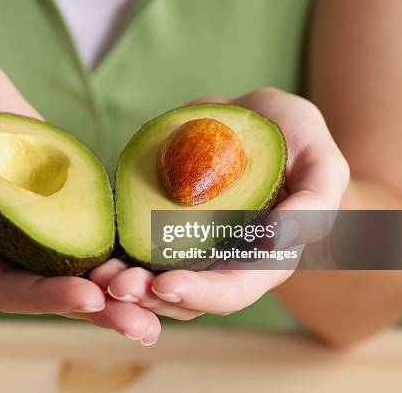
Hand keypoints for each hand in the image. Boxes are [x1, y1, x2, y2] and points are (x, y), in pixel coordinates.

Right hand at [0, 58, 159, 343]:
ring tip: (166, 293)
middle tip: (144, 320)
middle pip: (53, 283)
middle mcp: (3, 242)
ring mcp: (34, 215)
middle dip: (98, 305)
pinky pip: (91, 211)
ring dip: (121, 277)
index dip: (45, 297)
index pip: (5, 288)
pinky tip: (157, 239)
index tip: (88, 297)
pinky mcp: (58, 186)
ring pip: (80, 255)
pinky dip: (122, 229)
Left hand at [91, 88, 349, 320]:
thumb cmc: (296, 139)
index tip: (165, 285)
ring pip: (153, 280)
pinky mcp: (159, 222)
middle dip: (148, 296)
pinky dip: (115, 253)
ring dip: (124, 283)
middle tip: (115, 285)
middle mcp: (221, 260)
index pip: (233, 290)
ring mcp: (187, 244)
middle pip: (184, 296)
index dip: (201, 293)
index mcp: (263, 258)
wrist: (254, 118)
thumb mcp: (322, 162)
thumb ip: (316, 202)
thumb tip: (281, 240)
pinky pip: (134, 246)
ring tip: (97, 273)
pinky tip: (93, 248)